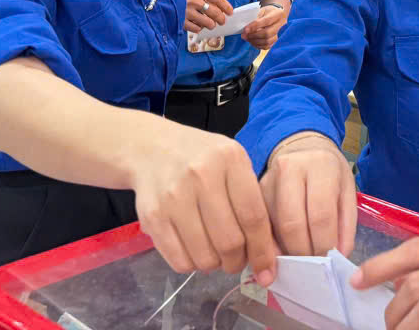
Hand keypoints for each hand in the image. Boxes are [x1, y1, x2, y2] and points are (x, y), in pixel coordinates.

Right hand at [130, 120, 275, 277]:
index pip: (253, 216)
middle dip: (238, 262)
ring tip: (215, 254)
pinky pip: (179, 261)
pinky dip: (192, 265)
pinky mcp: (152, 216)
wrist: (153, 148)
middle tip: (237, 262)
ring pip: (204, 256)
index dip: (262, 249)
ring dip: (215, 265)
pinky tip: (194, 251)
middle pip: (230, 241)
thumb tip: (266, 252)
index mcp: (230, 158)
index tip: (267, 269)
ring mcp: (174, 196)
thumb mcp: (233, 163)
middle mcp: (202, 174)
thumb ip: (251, 199)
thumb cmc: (203, 159)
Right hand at [185, 0, 231, 32]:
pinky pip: (196, 28)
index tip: (230, 12)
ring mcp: (187, 11)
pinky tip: (199, 26)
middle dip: (221, 18)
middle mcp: (193, 0)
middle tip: (222, 21)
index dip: (226, 6)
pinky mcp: (180, 20)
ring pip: (207, 22)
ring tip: (211, 24)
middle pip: (214, 12)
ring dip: (212, 25)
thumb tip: (221, 7)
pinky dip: (199, 28)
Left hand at [242, 4, 287, 49]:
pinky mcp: (276, 40)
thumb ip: (256, 18)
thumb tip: (246, 29)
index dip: (255, 26)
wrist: (275, 14)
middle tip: (244, 35)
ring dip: (255, 41)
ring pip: (267, 41)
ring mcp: (280, 33)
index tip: (245, 29)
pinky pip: (267, 46)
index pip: (266, 21)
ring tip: (247, 38)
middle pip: (268, 33)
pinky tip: (252, 41)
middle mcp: (281, 24)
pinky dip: (258, 45)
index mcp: (278, 14)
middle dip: (254, 35)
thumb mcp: (262, 10)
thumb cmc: (266, 11)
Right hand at [259, 132, 356, 259]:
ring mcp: (266, 179)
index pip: (320, 215)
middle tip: (311, 267)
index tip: (327, 262)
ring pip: (271, 227)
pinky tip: (279, 256)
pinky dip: (268, 246)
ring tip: (296, 265)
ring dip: (284, 253)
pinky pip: (258, 226)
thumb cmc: (328, 173)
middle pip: (292, 224)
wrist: (301, 147)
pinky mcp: (252, 192)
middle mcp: (290, 169)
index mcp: (320, 166)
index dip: (323, 245)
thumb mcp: (346, 191)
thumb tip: (337, 257)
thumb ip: (345, 224)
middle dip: (302, 253)